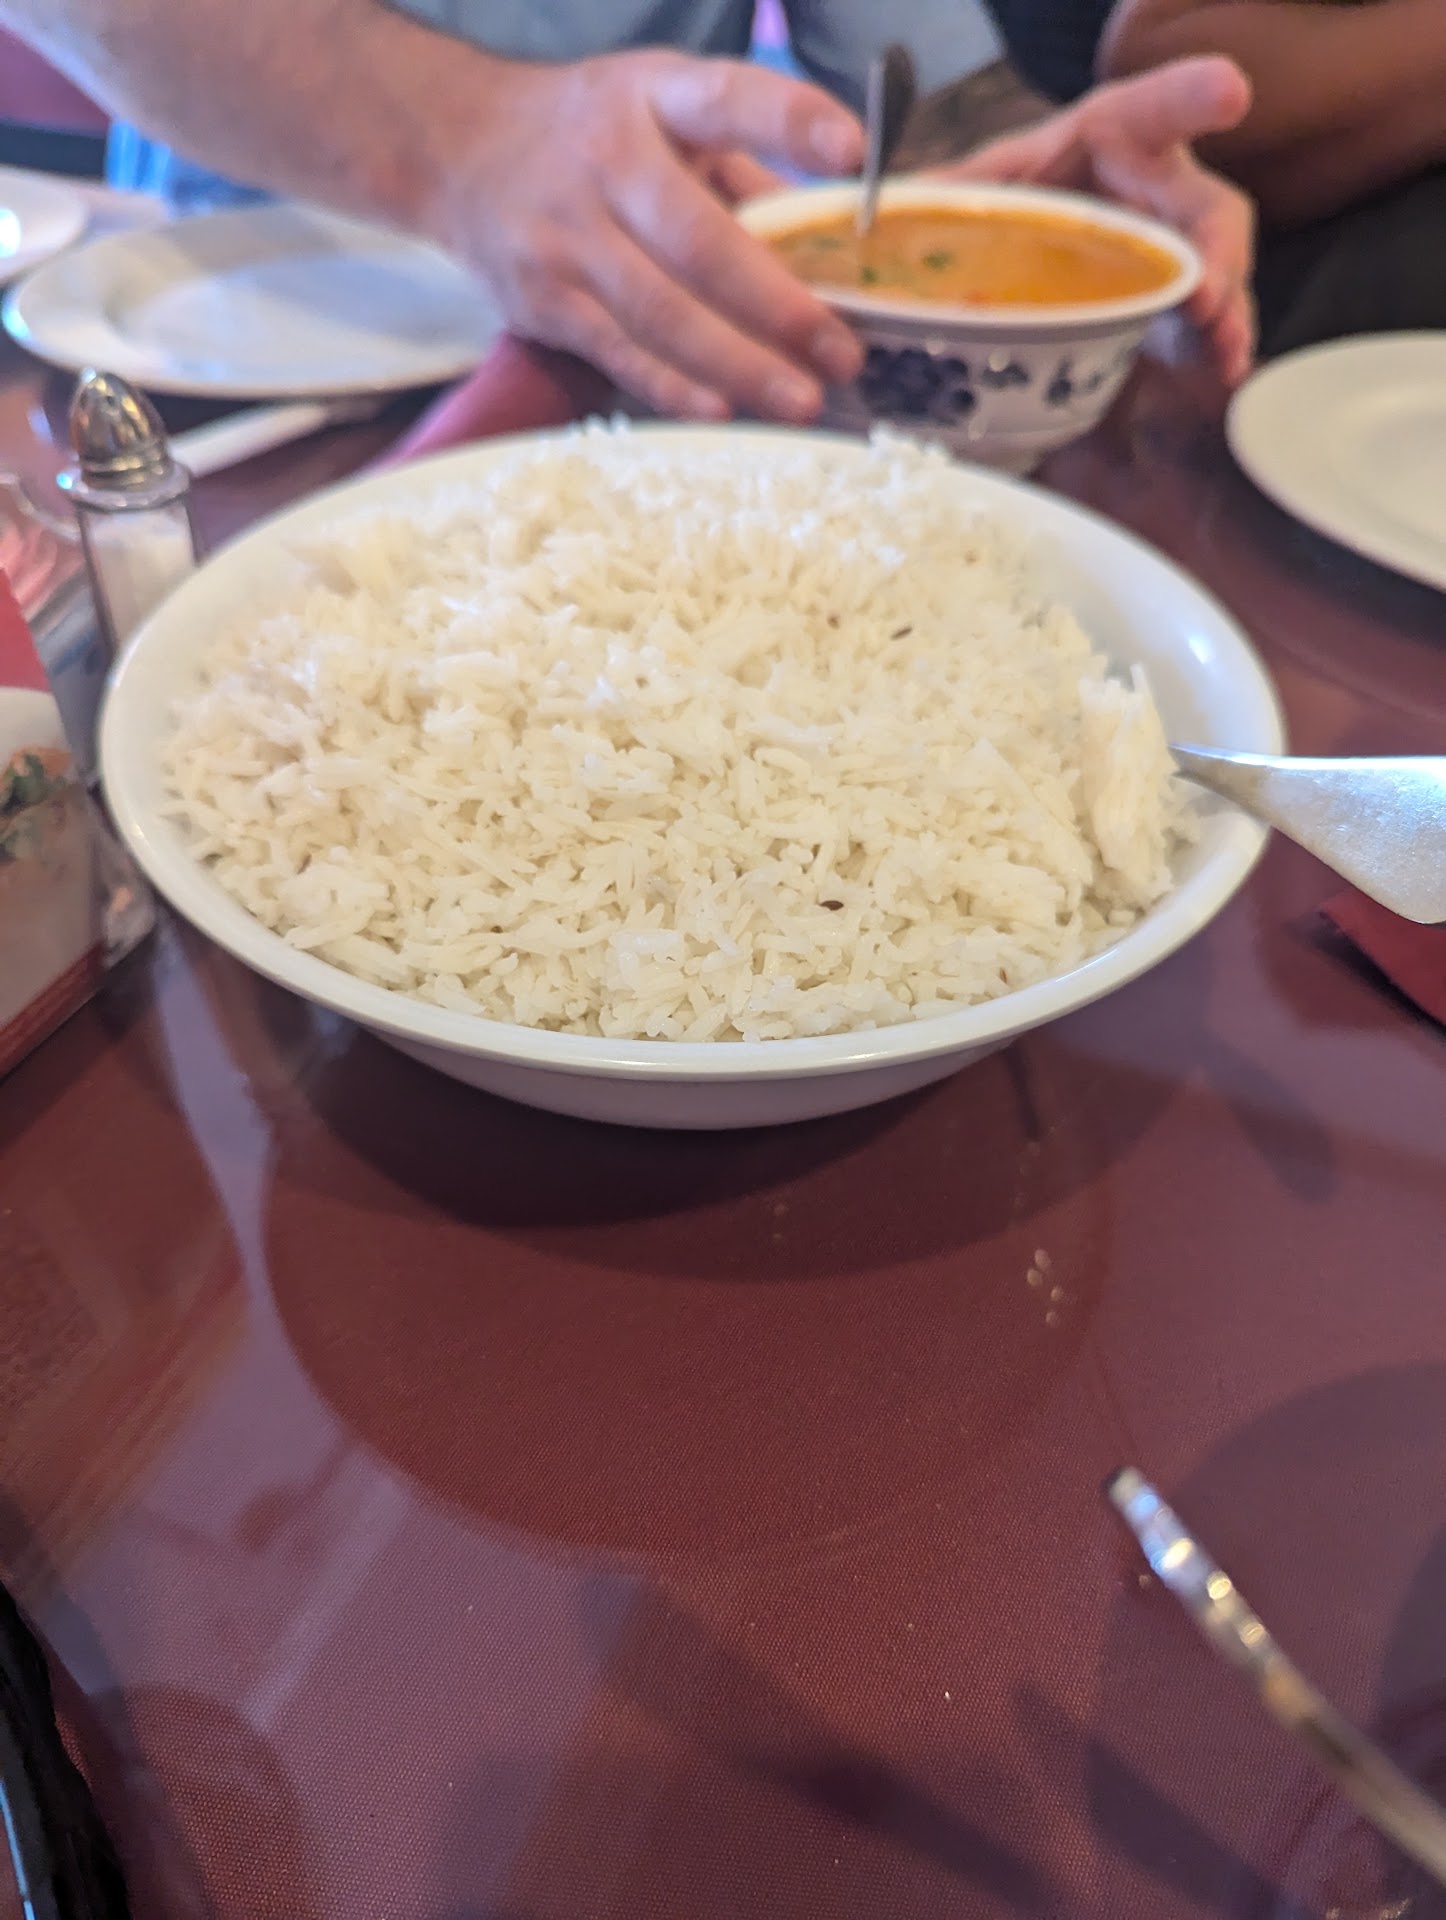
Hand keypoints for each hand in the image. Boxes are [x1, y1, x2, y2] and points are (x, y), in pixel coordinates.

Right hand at [432, 50, 863, 422]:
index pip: (726, 98)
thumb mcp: (661, 110)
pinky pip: (618, 352)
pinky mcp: (543, 301)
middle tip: (842, 354)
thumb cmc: (592, 135)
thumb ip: (740, 165)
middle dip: (777, 305)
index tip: (853, 151)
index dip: (789, 122)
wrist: (461, 152)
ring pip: (660, 314)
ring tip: (803, 400)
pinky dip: (672, 387)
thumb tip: (833, 237)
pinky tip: (723, 410)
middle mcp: (605, 163)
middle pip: (698, 241)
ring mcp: (566, 238)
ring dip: (738, 364)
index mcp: (650, 96)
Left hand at [935, 57, 1256, 386]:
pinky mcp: (1171, 299)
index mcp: (1100, 143)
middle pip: (1203, 206)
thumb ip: (927, 196)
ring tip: (1221, 352)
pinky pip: (1207, 318)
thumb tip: (869, 203)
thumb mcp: (959, 197)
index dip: (1188, 97)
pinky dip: (1215, 345)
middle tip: (1205, 295)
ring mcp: (1167, 247)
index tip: (1230, 93)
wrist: (1001, 265)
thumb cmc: (993, 209)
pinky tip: (1220, 371)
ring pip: (1216, 266)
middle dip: (1216, 248)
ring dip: (1226, 308)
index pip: (1148, 110)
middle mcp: (1148, 189)